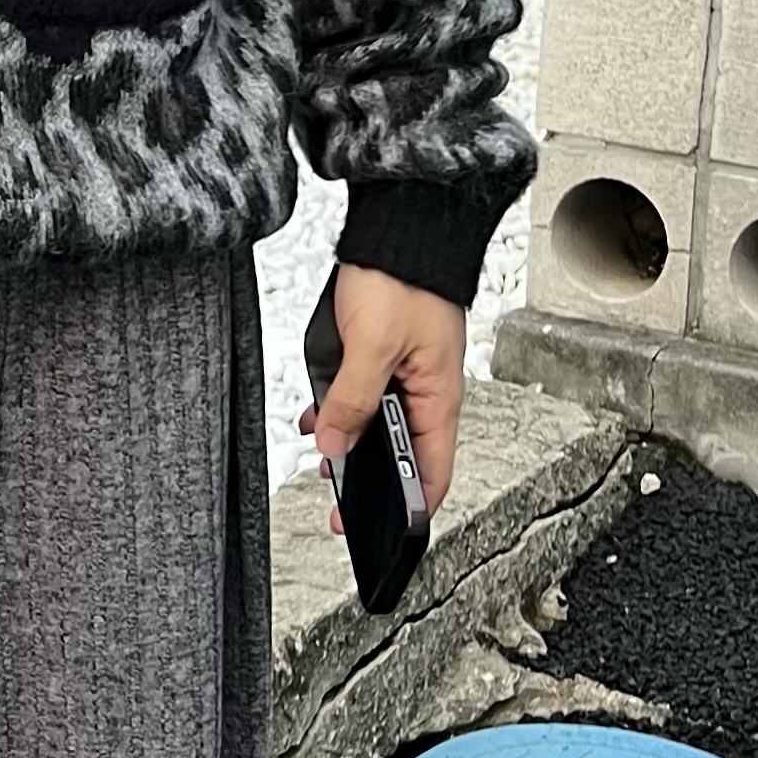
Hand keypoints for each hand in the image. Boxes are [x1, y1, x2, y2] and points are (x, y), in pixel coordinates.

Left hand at [293, 263, 467, 534]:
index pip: (433, 473)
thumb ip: (352, 401)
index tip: (376, 530)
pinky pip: (365, 396)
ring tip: (322, 455)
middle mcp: (426, 392)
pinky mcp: (385, 356)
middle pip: (402, 454)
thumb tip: (336, 448)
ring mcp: (406, 374)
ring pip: (379, 426)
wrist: (400, 227)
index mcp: (438, 399)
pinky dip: (342, 410)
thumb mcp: (371, 348)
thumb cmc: (402, 279)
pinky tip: (318, 416)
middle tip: (337, 502)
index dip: (408, 508)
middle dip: (370, 478)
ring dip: (351, 442)